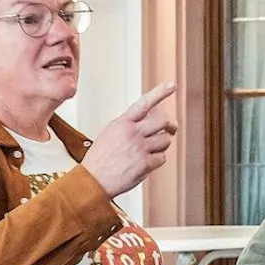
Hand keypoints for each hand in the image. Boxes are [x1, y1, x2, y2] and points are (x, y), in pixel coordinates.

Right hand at [81, 82, 178, 196]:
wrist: (92, 180)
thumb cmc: (103, 156)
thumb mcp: (112, 132)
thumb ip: (131, 123)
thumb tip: (154, 116)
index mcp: (122, 122)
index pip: (144, 103)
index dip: (159, 93)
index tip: (172, 84)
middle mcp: (131, 133)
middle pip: (163, 121)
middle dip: (170, 126)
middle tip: (171, 130)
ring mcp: (139, 148)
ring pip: (166, 140)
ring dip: (162, 146)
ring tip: (149, 151)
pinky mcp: (145, 164)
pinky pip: (162, 158)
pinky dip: (157, 161)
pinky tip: (144, 163)